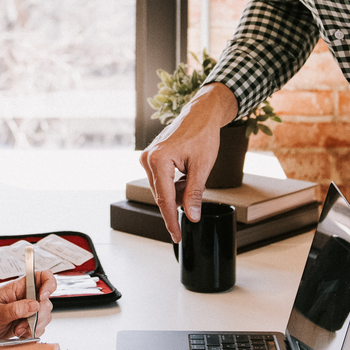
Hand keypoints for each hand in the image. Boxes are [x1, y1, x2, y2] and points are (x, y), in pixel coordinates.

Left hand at [0, 270, 56, 339]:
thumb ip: (15, 309)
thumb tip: (34, 305)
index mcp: (18, 287)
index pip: (42, 276)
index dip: (49, 284)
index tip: (42, 297)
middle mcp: (26, 296)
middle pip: (46, 300)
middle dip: (39, 314)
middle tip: (24, 323)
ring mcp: (27, 309)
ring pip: (45, 315)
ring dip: (34, 325)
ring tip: (17, 329)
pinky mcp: (27, 320)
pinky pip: (39, 326)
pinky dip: (32, 332)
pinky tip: (19, 332)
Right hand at [140, 82, 237, 240]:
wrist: (201, 114)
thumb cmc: (202, 134)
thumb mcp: (202, 167)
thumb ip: (194, 193)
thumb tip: (191, 215)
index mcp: (158, 160)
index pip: (164, 200)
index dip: (171, 220)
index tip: (176, 235)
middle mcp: (148, 159)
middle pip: (162, 195)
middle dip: (179, 202)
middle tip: (194, 202)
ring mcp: (148, 158)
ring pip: (162, 189)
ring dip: (178, 192)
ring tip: (192, 176)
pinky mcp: (151, 158)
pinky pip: (161, 180)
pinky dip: (174, 184)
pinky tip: (185, 174)